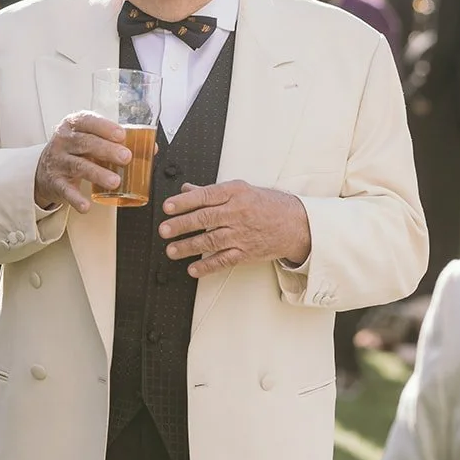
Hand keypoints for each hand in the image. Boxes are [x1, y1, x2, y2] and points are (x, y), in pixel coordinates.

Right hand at [34, 112, 131, 212]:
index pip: (88, 121)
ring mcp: (58, 161)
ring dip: (98, 173)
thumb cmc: (75, 150)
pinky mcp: (55, 182)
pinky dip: (76, 198)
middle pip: (86, 143)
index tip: (121, 135)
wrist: (44, 169)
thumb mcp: (89, 138)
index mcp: (74, 125)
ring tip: (115, 181)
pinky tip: (86, 205)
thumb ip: (116, 141)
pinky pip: (66, 190)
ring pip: (78, 165)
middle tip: (126, 157)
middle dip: (107, 150)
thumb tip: (151, 149)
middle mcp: (64, 141)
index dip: (105, 127)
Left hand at [158, 180, 310, 277]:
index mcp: (235, 193)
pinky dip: (207, 266)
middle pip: (205, 218)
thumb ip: (211, 191)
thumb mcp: (240, 190)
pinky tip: (193, 269)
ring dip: (189, 247)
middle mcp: (238, 213)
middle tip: (164, 229)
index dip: (184, 202)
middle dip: (182, 225)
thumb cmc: (267, 204)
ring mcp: (242, 234)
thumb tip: (186, 189)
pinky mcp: (246, 252)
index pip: (205, 196)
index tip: (167, 207)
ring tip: (171, 250)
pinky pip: (224, 260)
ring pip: (211, 241)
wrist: (295, 223)